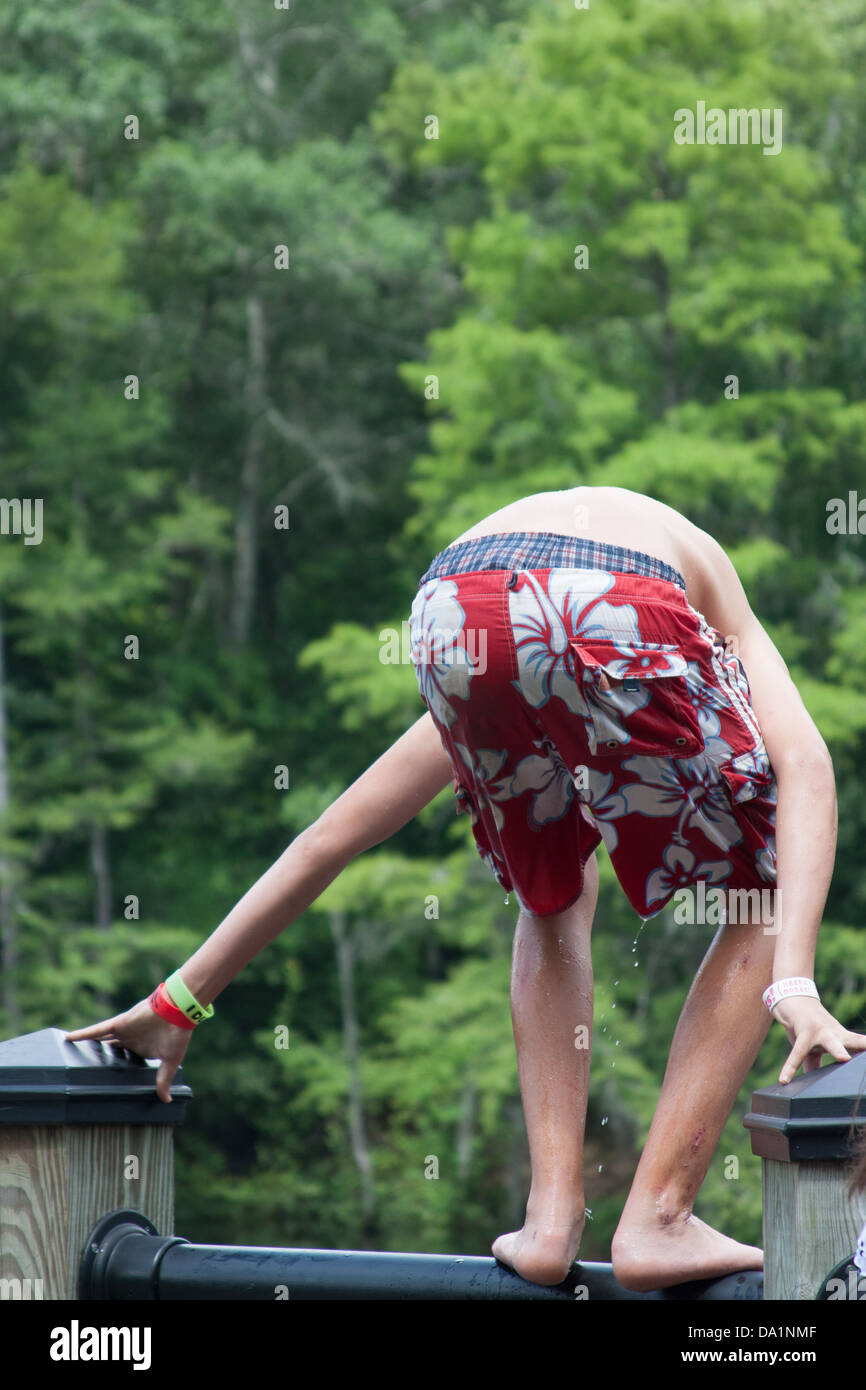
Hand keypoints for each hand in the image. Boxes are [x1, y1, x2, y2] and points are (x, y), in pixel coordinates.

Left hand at [65, 997, 193, 1102]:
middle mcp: (129, 1040)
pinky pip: (97, 1029)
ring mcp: (123, 1031)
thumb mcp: (170, 1061)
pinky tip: (69, 1038)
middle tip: (82, 1068)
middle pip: (108, 1050)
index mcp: (141, 1049)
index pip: (124, 1060)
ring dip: (87, 1046)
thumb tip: (167, 1100)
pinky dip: (83, 1033)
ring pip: (99, 1040)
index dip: (114, 1067)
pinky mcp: (119, 1023)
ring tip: (71, 1053)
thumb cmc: (177, 1035)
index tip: (104, 1079)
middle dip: (97, 1057)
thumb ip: (164, 1080)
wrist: (178, 1012)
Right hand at [772, 996, 865, 1084]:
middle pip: (855, 1043)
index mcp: (843, 1037)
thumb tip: (813, 1083)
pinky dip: (789, 1067)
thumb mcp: (816, 1046)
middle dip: (865, 1047)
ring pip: (831, 1042)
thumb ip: (816, 1064)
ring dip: (838, 1050)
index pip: (862, 1046)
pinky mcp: (803, 1032)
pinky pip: (797, 1053)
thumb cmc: (807, 1026)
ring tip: (844, 1058)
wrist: (792, 1000)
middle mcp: (836, 1033)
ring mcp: (820, 1031)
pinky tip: (783, 1079)